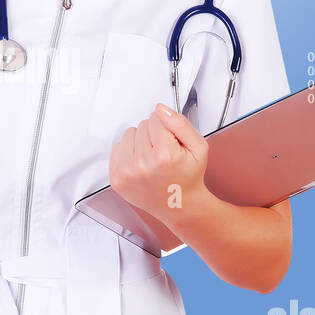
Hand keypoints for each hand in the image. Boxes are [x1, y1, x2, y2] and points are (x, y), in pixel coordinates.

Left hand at [109, 103, 208, 219]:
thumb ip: (180, 123)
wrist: (178, 205)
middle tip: (164, 154)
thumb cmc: (188, 177)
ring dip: (140, 143)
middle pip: (142, 125)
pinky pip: (117, 148)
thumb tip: (160, 110)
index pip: (156, 118)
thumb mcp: (198, 147)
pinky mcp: (116, 178)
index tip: (172, 143)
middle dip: (154, 135)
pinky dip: (129, 153)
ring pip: (129, 134)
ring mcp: (126, 173)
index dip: (167, 128)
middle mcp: (142, 165)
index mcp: (164, 156)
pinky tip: (141, 165)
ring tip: (152, 159)